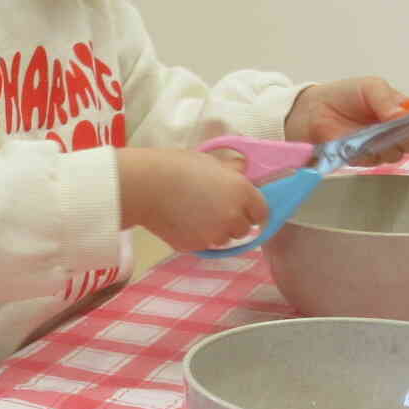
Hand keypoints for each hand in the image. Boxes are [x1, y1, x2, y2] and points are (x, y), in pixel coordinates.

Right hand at [118, 147, 271, 251]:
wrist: (146, 187)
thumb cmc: (177, 166)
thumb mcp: (210, 161)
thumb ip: (231, 171)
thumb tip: (242, 171)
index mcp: (242, 192)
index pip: (262, 212)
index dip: (252, 210)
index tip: (243, 208)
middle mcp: (233, 218)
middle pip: (244, 229)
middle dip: (234, 222)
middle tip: (215, 210)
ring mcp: (214, 236)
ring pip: (223, 240)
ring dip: (216, 231)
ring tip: (196, 216)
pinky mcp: (195, 247)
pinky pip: (203, 245)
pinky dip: (197, 237)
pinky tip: (183, 223)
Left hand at [285, 77, 408, 162]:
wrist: (314, 109)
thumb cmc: (345, 95)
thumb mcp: (370, 87)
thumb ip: (387, 99)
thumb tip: (402, 115)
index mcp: (401, 111)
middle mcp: (394, 131)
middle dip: (408, 138)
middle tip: (395, 129)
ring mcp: (379, 146)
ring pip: (396, 155)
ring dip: (386, 146)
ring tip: (372, 134)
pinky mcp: (362, 158)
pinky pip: (373, 162)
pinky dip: (367, 154)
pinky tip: (357, 143)